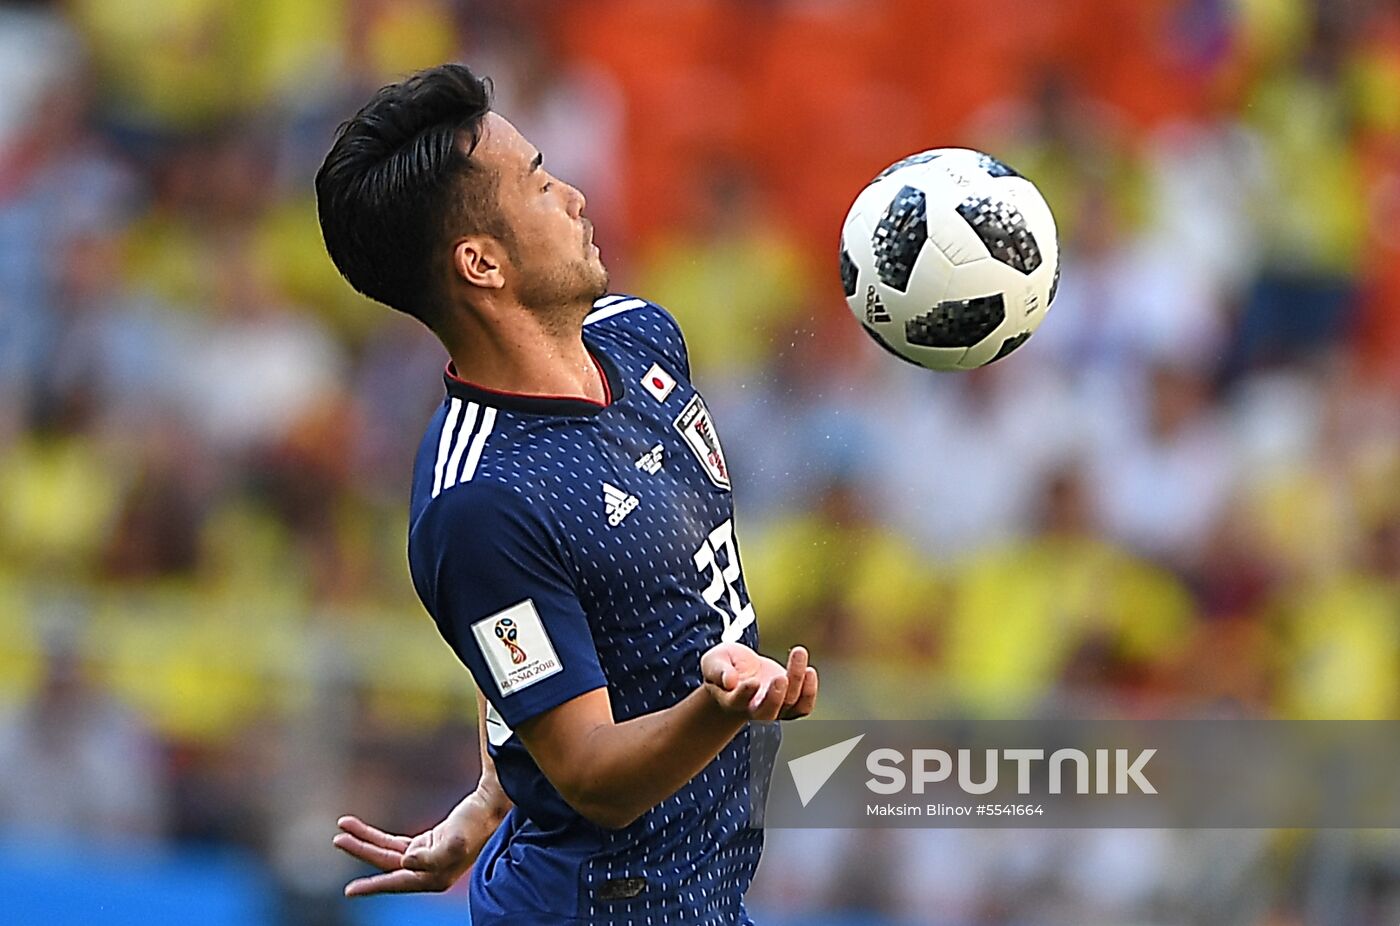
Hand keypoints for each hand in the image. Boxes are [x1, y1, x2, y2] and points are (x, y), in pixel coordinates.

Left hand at [332, 790, 505, 895]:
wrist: (488, 806)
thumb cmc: (474, 824)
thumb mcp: (455, 841)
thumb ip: (431, 855)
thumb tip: (405, 862)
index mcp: (433, 877)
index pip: (396, 881)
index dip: (372, 886)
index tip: (349, 891)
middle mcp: (426, 871)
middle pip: (385, 863)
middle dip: (361, 851)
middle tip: (338, 839)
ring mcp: (423, 858)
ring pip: (386, 851)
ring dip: (365, 840)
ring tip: (343, 828)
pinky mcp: (423, 844)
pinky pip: (392, 842)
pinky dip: (376, 836)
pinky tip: (362, 830)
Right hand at [701, 642, 818, 721]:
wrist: (739, 671)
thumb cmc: (724, 666)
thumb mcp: (714, 661)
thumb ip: (718, 670)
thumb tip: (730, 681)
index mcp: (732, 700)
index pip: (739, 701)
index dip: (746, 693)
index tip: (752, 681)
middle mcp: (754, 709)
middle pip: (767, 712)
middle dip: (775, 697)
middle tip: (780, 678)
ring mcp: (774, 708)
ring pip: (789, 703)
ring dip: (797, 680)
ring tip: (798, 652)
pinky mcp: (789, 703)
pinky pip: (803, 706)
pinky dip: (809, 692)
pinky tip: (809, 670)